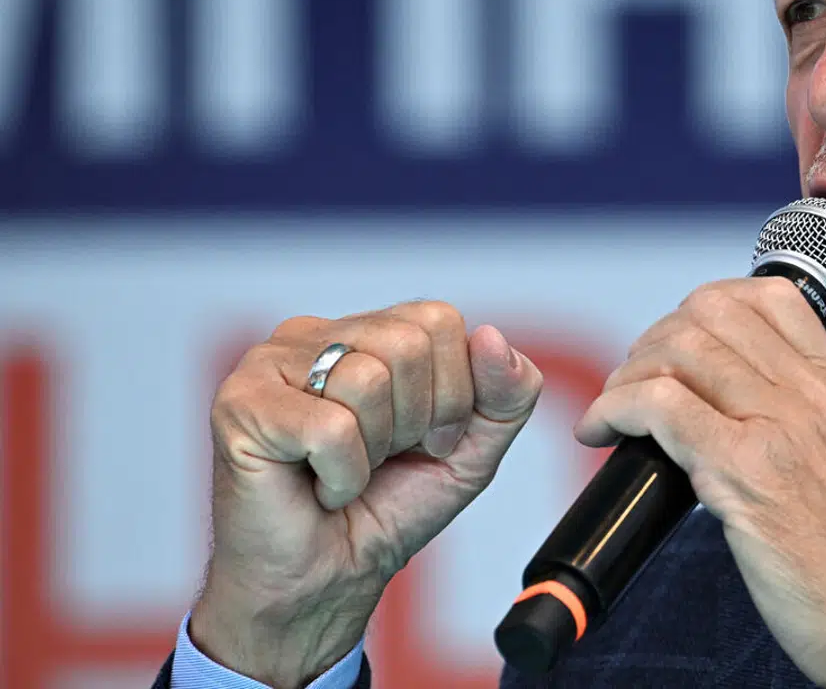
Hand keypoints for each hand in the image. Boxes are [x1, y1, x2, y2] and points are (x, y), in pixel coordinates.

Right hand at [189, 303, 542, 688]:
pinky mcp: (238, 405)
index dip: (453, 393)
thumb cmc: (384, 511)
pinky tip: (317, 488)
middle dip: (416, 422)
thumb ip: (506, 393)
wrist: (323, 586)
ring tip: (346, 472)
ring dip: (374, 451)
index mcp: (366, 332)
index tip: (425, 441)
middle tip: (382, 460)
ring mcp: (268, 363)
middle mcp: (315, 334)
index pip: (438, 320)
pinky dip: (341, 477)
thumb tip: (492, 336)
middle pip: (408, 343)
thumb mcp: (471, 449)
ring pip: (367, 380)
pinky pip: (330, 428)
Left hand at [576, 278, 825, 687]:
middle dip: (655, 339)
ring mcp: (780, 427)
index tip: (677, 347)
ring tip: (613, 413)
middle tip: (636, 384)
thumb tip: (723, 394)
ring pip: (679, 349)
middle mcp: (811, 393)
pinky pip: (659, 405)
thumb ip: (800, 412)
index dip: (704, 308)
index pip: (768, 295)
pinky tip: (602, 434)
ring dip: (626, 375)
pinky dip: (614, 409)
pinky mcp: (745, 470)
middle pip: (710, 312)